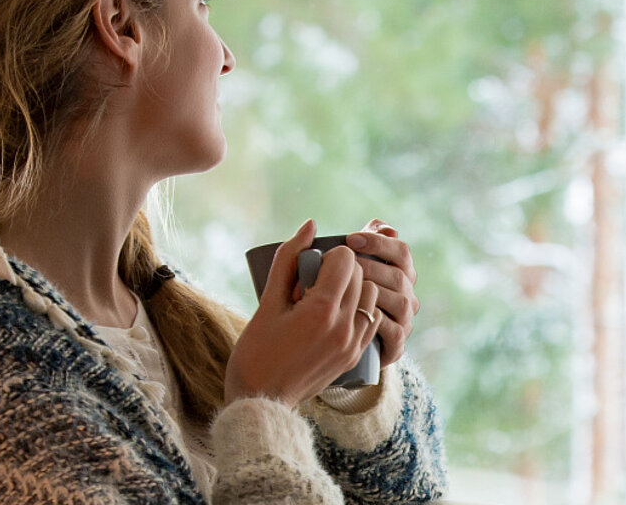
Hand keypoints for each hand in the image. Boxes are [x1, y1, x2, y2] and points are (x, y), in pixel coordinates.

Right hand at [225, 219, 383, 405]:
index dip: (326, 257)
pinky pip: (370, 318)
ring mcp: (353, 344)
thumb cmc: (256, 351)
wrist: (261, 400)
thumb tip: (310, 225)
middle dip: (338, 271)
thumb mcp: (267, 302)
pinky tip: (334, 316)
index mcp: (320, 310)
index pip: (345, 259)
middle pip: (359, 274)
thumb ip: (288, 259)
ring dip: (353, 289)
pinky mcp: (355, 355)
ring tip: (325, 300)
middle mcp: (344, 326)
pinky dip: (358, 309)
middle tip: (311, 286)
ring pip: (370, 295)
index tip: (307, 271)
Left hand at [346, 218, 418, 366]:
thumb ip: (369, 241)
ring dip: (375, 293)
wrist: (338, 340)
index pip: (401, 251)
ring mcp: (404, 320)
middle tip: (345, 264)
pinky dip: (378, 321)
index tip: (350, 239)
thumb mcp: (353, 265)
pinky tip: (356, 313)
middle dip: (371, 267)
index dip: (378, 243)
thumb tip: (386, 228)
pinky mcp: (397, 345)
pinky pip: (394, 332)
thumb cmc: (345, 294)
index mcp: (401, 272)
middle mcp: (407, 294)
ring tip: (349, 288)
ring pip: (400, 302)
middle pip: (400, 276)